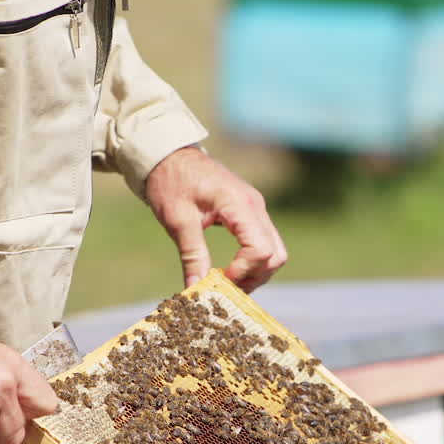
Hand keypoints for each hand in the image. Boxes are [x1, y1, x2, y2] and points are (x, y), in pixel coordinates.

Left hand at [144, 146, 287, 291]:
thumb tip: (196, 289)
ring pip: (274, 251)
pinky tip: (230, 269)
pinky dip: (253, 261)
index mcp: (239, 204)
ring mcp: (256, 207)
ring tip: (228, 282)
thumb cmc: (171, 182)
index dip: (242, 271)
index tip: (219, 279)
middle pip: (275, 254)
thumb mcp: (177, 221)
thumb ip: (192, 255)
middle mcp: (255, 205)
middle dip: (254, 276)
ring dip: (256, 272)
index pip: (260, 249)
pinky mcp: (250, 212)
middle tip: (226, 288)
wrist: (169, 155)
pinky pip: (264, 242)